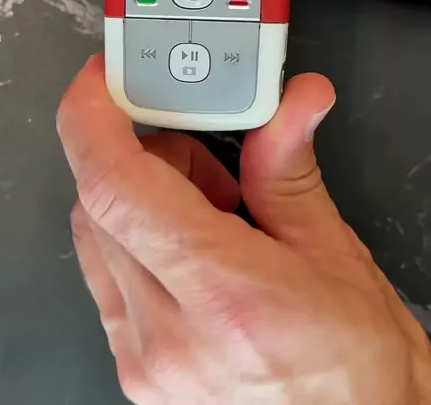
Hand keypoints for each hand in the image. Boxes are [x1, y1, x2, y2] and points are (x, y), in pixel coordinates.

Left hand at [58, 57, 430, 404]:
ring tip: (209, 206)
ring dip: (137, 196)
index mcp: (226, 296)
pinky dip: (135, 237)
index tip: (101, 81)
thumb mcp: (336, 257)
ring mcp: (144, 362)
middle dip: (142, 153)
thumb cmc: (358, 372)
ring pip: (95, 237)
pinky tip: (189, 245)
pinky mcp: (137, 372)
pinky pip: (105, 278)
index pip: (116, 187)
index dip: (93, 119)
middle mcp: (169, 338)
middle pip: (101, 201)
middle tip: (203, 153)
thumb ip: (289, 171)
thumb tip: (290, 104)